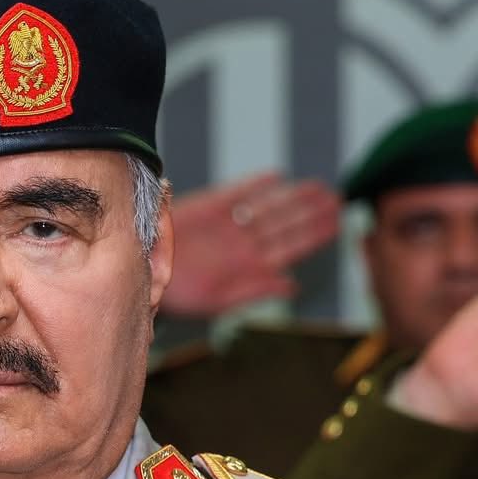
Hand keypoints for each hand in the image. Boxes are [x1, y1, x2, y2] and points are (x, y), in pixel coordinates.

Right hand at [161, 172, 341, 315]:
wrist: (139, 278)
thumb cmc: (178, 297)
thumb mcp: (220, 301)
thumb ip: (256, 289)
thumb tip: (293, 287)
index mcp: (248, 267)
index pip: (290, 248)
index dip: (314, 235)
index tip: (338, 224)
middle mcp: (241, 244)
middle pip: (283, 224)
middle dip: (310, 212)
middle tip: (337, 199)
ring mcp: (225, 225)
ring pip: (266, 208)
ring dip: (292, 197)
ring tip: (317, 187)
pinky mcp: (206, 209)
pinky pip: (236, 194)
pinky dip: (255, 186)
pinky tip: (275, 177)